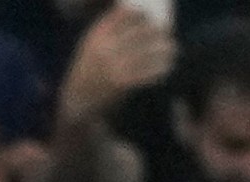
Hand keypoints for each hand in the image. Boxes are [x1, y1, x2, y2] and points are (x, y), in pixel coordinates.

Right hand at [59, 7, 175, 125]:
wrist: (77, 99)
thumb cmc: (87, 70)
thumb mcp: (90, 45)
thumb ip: (107, 30)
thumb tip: (133, 14)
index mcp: (98, 35)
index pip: (125, 15)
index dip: (142, 14)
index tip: (150, 17)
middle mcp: (106, 48)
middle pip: (141, 31)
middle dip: (159, 30)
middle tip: (168, 31)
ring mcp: (115, 66)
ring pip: (148, 52)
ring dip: (165, 49)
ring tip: (172, 48)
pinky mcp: (122, 83)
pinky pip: (147, 73)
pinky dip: (160, 69)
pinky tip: (167, 67)